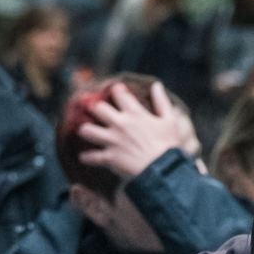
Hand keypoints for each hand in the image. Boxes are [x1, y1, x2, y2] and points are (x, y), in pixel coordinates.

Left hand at [78, 81, 199, 178]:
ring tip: (84, 131)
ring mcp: (113, 140)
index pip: (119, 93)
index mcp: (134, 113)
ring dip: (85, 131)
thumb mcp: (169, 120)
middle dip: (94, 108)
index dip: (116, 90)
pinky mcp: (110, 157)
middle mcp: (120, 123)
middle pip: (98, 108)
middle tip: (93, 110)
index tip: (114, 91)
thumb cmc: (168, 145)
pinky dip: (87, 158)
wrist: (162, 169)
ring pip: (89, 130)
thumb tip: (156, 85)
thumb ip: (162, 101)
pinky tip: (83, 158)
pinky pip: (93, 156)